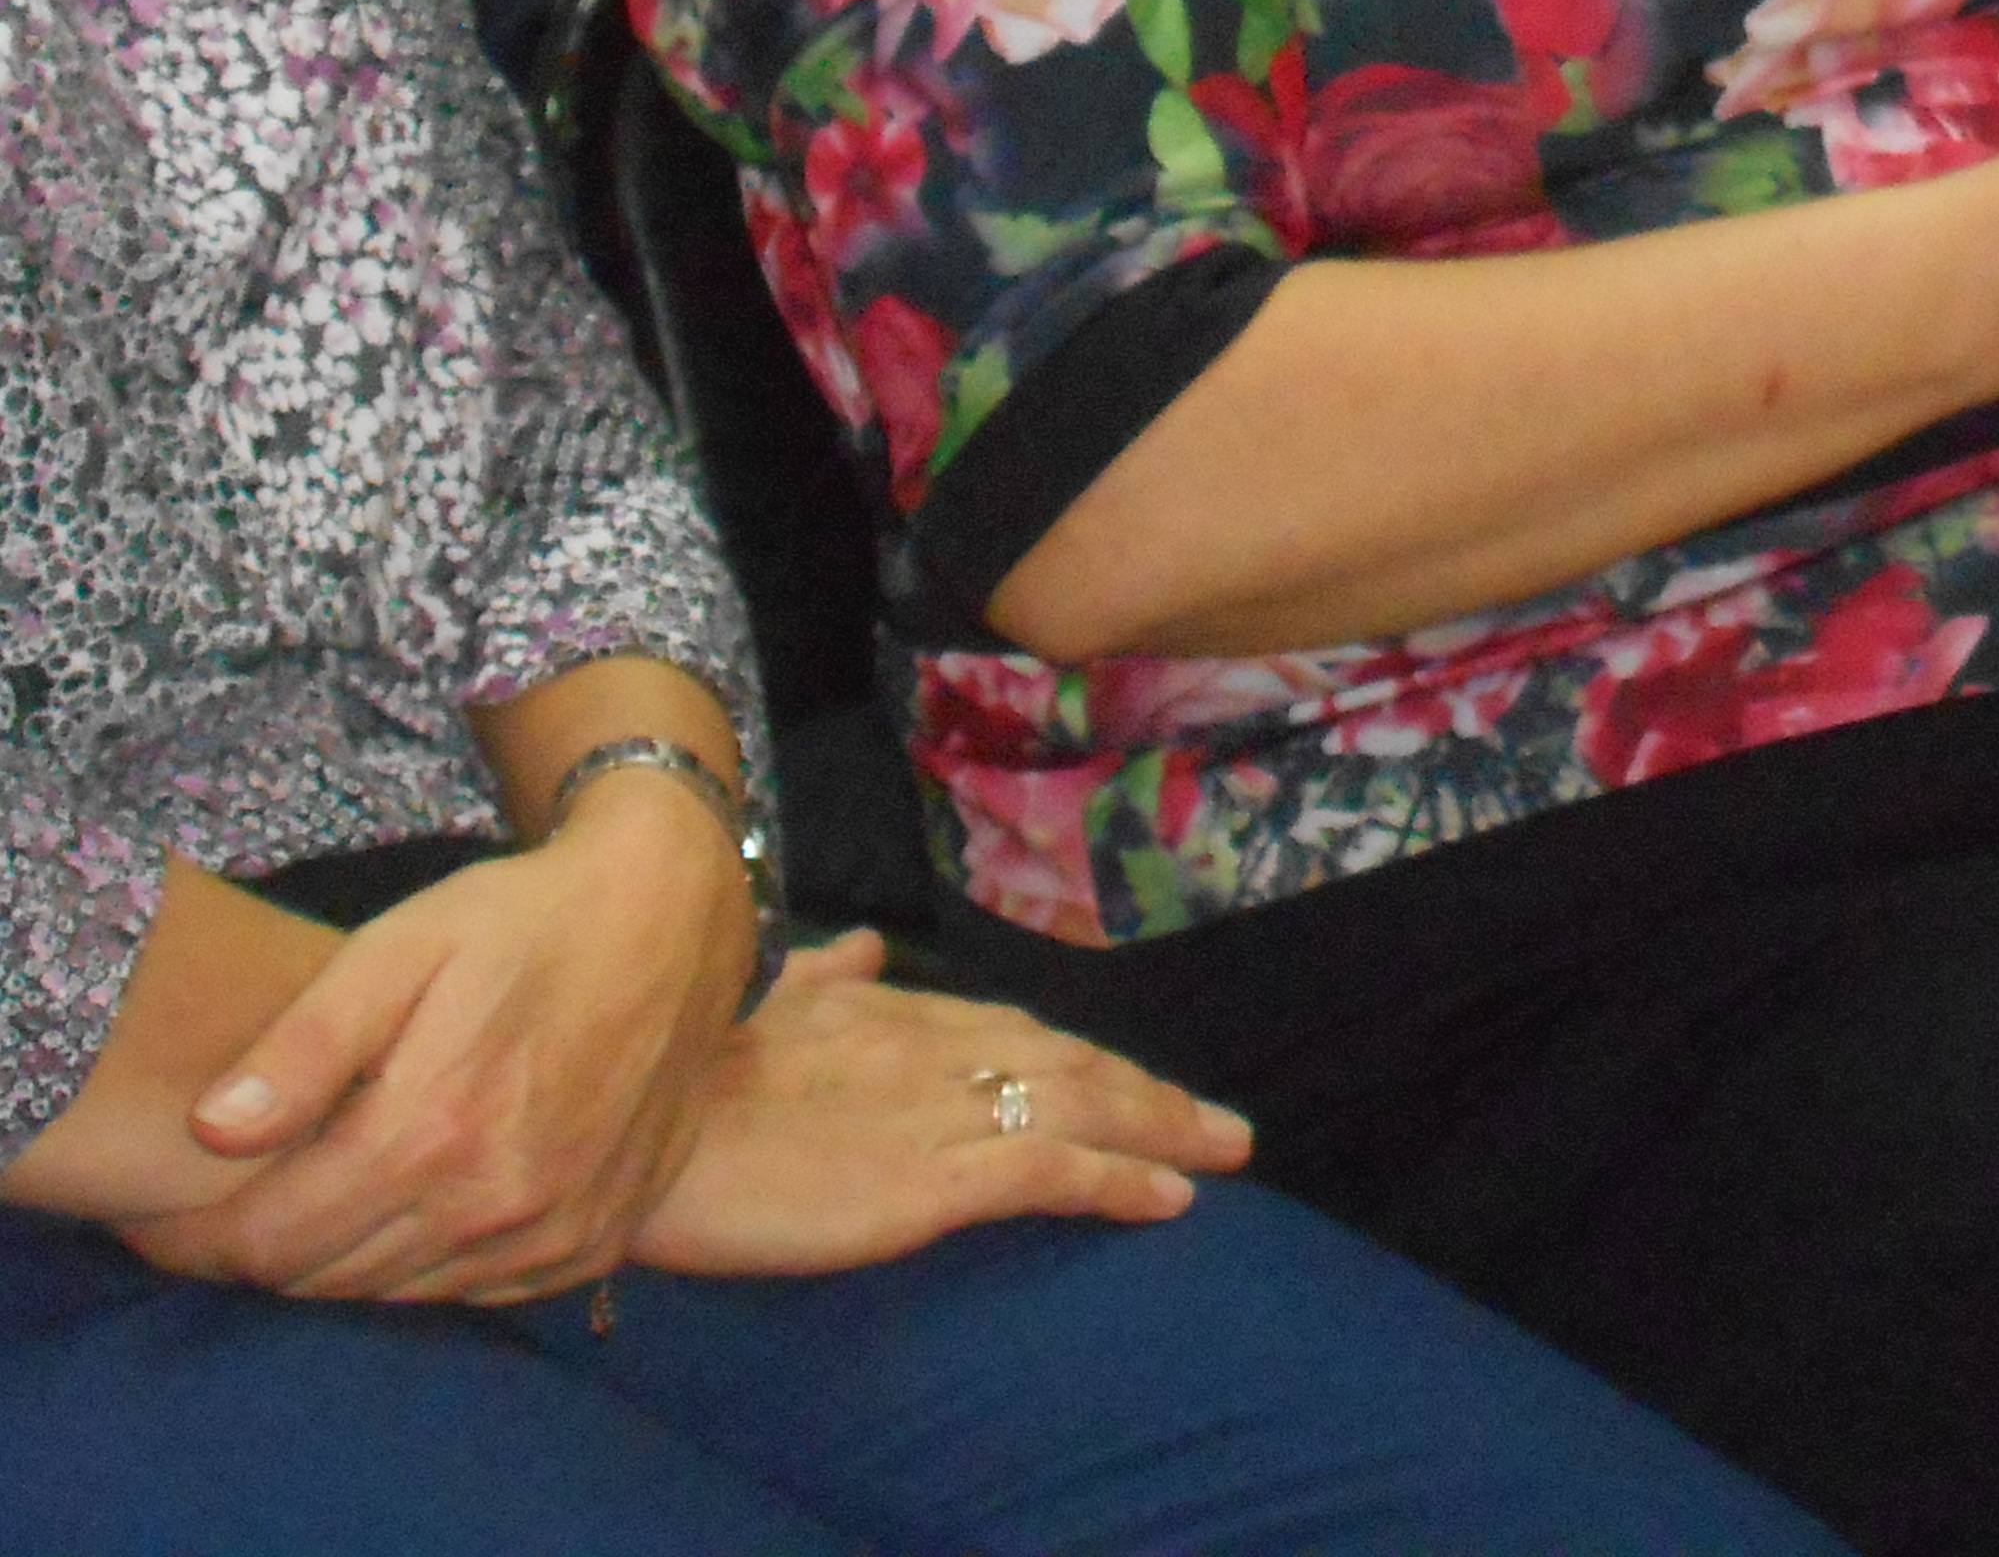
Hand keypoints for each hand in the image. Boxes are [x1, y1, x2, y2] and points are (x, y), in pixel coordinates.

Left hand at [132, 772, 751, 1303]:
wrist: (676, 914)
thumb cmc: (526, 918)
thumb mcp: (401, 945)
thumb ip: (304, 1045)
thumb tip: (211, 1132)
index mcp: (432, 1132)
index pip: (268, 1245)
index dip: (198, 1239)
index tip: (167, 1216)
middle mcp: (495, 1202)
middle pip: (324, 1279)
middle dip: (267, 1247)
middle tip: (249, 1195)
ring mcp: (555, 1230)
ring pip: (395, 1294)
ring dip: (347, 1256)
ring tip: (331, 1191)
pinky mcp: (598, 1239)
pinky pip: (474, 1292)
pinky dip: (428, 1263)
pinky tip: (425, 1199)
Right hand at [631, 937, 1251, 1275]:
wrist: (628, 1118)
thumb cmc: (677, 1071)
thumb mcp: (759, 998)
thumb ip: (820, 974)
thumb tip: (857, 945)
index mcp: (899, 1011)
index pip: (1022, 1035)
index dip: (1091, 1061)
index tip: (1143, 1083)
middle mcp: (939, 1050)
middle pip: (1074, 1065)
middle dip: (1154, 1094)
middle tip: (1222, 1125)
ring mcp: (941, 1112)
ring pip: (1085, 1108)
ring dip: (1167, 1130)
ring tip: (1226, 1151)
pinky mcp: (930, 1179)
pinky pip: (1051, 1172)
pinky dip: (1121, 1181)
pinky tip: (1172, 1198)